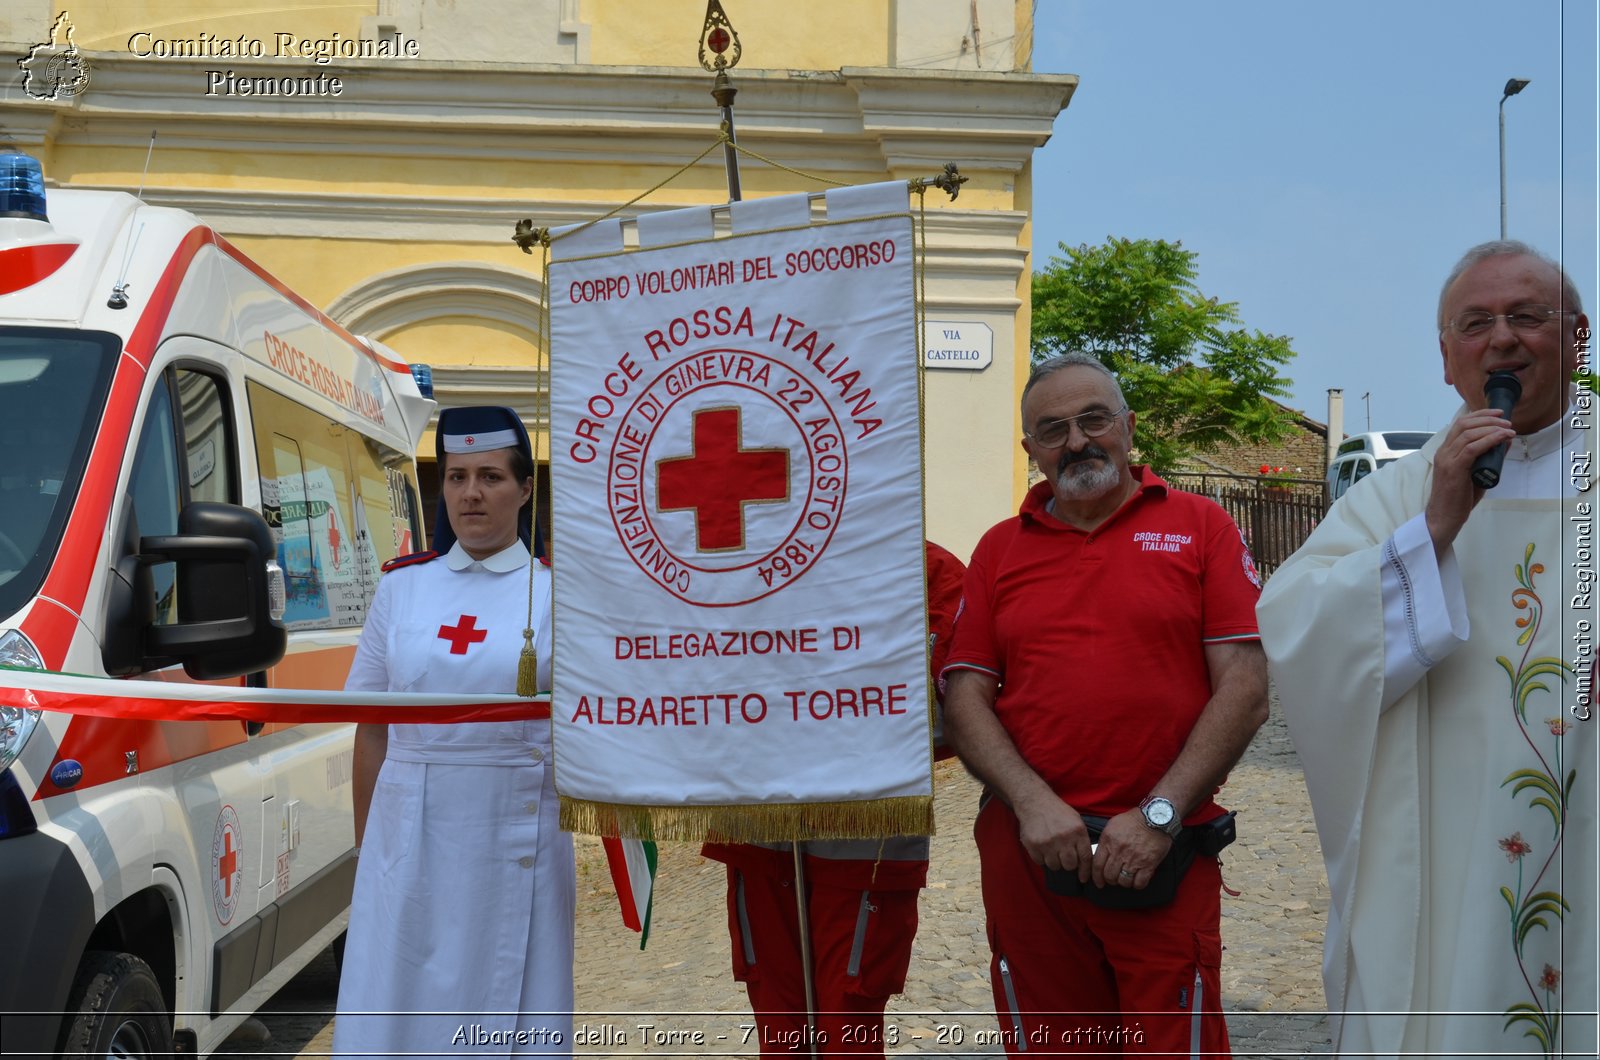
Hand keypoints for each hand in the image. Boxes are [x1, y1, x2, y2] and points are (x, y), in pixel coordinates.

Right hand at [1013, 791, 1093, 881]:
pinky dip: (1041, 857)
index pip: (1085, 858)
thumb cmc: (1057, 812)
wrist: (1035, 802)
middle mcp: (1064, 838)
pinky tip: (1042, 847)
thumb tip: (1084, 862)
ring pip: (1055, 865)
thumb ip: (1081, 840)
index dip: (1085, 871)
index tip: (1083, 878)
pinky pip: (1040, 861)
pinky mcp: (1034, 845)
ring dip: (1054, 861)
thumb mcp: (1076, 821)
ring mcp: (1048, 842)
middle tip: (1063, 857)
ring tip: (1051, 850)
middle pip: (1070, 865)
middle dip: (1068, 864)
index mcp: (1077, 832)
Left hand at [1091, 809, 1172, 889]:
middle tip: (1114, 879)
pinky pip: (1140, 882)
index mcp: (1108, 841)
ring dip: (1124, 882)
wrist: (1155, 817)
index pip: (1097, 865)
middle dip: (1110, 880)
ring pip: (1123, 881)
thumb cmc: (1134, 820)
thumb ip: (1105, 841)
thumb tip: (1101, 855)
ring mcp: (1134, 859)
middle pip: (1109, 875)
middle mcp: (1119, 851)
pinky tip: (1138, 880)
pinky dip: (1137, 885)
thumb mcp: (1113, 825)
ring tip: (1127, 878)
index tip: (1099, 882)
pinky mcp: (1148, 864)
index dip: (1097, 877)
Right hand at [1426, 408, 1515, 552]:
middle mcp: (1443, 452)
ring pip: (1468, 433)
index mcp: (1445, 451)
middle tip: (1506, 421)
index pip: (1460, 424)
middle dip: (1488, 418)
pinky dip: (1489, 440)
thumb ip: (1486, 458)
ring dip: (1491, 428)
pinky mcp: (1453, 469)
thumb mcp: (1474, 474)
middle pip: (1464, 424)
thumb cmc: (1458, 499)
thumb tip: (1504, 442)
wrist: (1444, 517)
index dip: (1480, 415)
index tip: (1498, 414)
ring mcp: (1447, 460)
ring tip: (1508, 429)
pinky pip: (1471, 448)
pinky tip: (1501, 438)